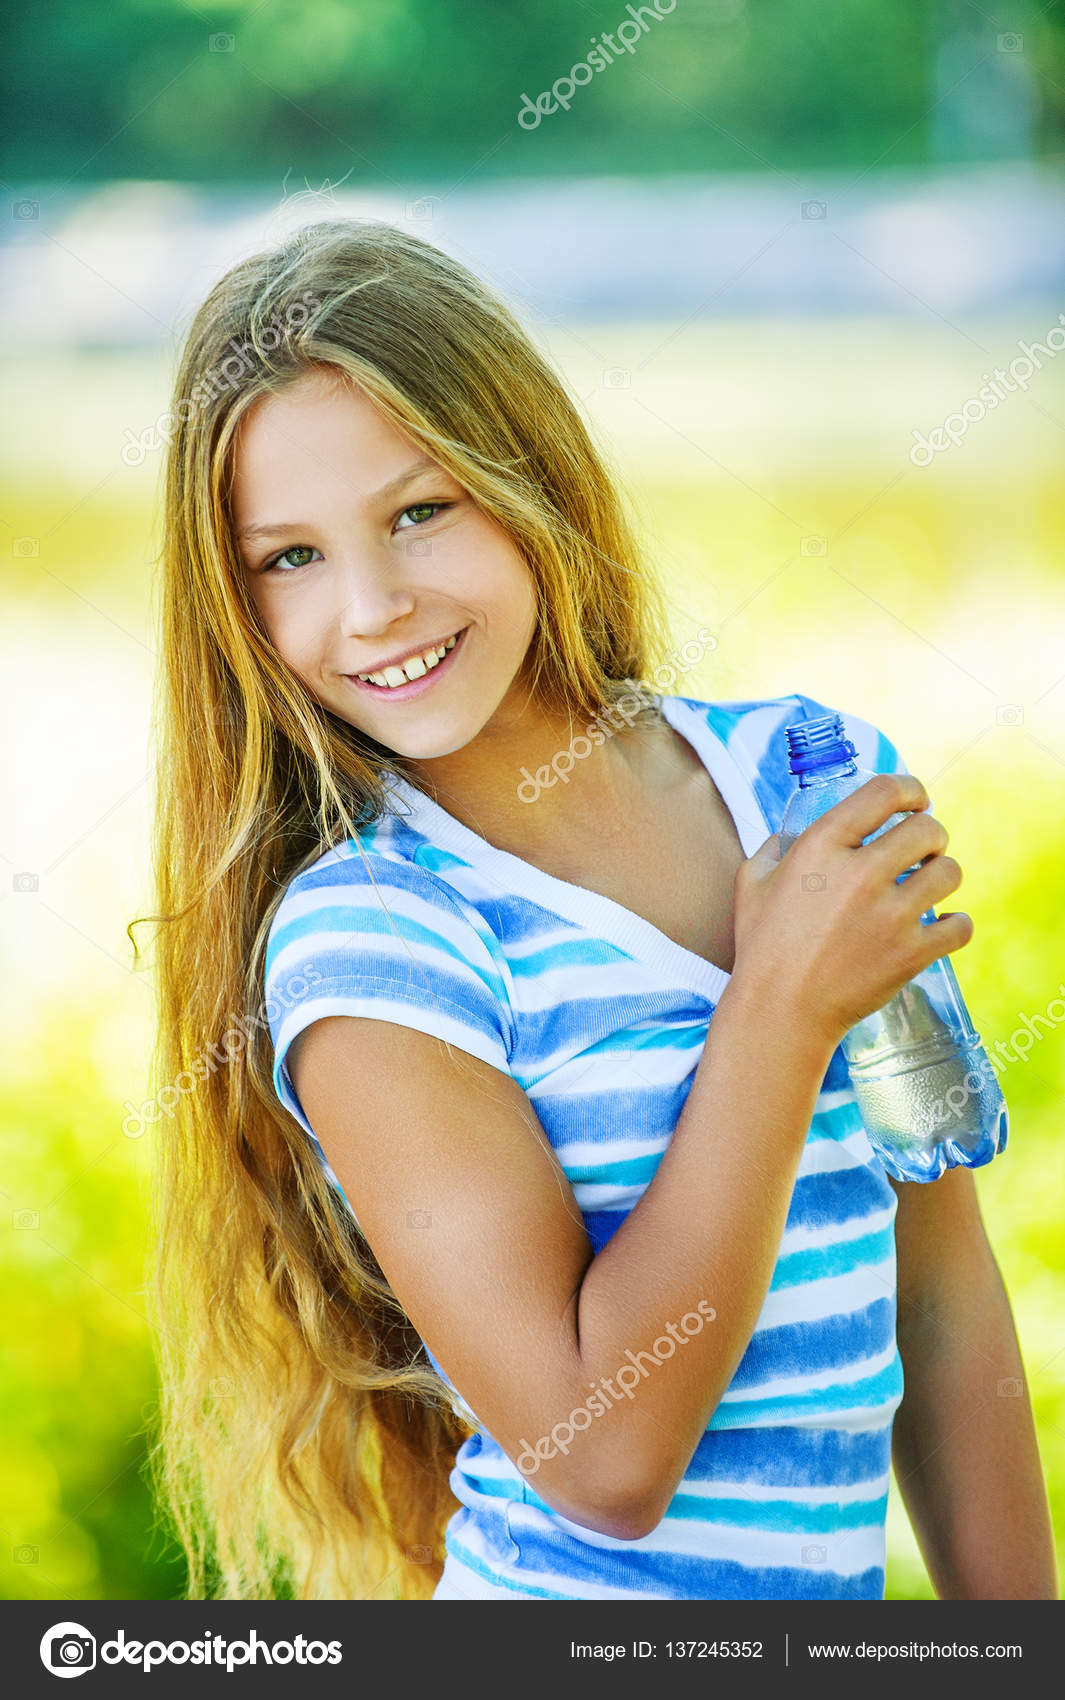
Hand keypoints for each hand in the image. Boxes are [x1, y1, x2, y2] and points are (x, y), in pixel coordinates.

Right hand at [731, 773, 971, 1050]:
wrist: (780, 1012)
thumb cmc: (762, 947)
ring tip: (929, 885)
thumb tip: (792, 832)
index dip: (911, 789)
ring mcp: (890, 916)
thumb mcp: (751, 883)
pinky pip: (960, 925)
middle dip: (931, 834)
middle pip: (928, 829)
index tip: (917, 799)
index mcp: (822, 846)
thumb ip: (774, 847)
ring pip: (950, 873)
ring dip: (943, 875)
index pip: (885, 792)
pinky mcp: (911, 954)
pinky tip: (942, 925)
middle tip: (922, 850)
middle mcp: (860, 874)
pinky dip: (956, 924)